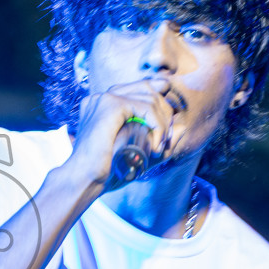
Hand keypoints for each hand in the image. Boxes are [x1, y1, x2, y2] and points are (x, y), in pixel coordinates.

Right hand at [63, 76, 182, 190]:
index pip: (139, 88)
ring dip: (163, 123)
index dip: (160, 101)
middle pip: (147, 88)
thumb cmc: (107, 171)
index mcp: (103, 104)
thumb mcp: (141, 154)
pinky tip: (154, 146)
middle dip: (164, 113)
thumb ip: (162, 141)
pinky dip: (157, 126)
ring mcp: (105, 98)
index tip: (167, 126)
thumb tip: (182, 127)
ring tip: (159, 148)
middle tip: (164, 142)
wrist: (85, 181)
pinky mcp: (111, 105)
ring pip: (150, 97)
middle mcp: (102, 97)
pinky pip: (146, 107)